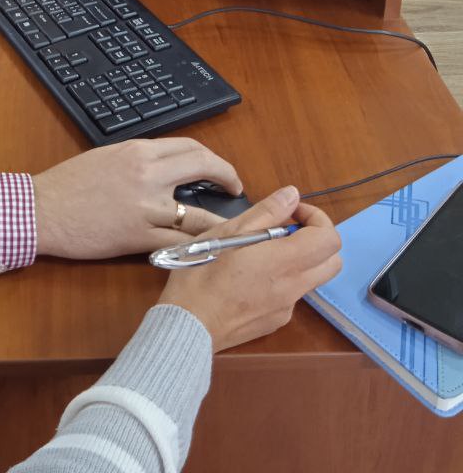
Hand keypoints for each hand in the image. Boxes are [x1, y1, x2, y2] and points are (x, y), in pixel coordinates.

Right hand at [32, 137, 242, 258]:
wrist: (41, 209)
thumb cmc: (66, 184)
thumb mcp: (106, 157)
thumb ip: (137, 160)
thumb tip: (163, 166)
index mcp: (138, 150)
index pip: (191, 147)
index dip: (214, 158)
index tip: (221, 171)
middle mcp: (147, 173)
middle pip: (204, 167)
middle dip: (227, 177)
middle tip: (235, 190)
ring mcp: (145, 207)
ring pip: (200, 213)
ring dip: (220, 222)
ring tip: (232, 229)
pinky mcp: (138, 237)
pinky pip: (178, 244)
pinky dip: (196, 248)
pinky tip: (206, 252)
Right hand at [158, 185, 341, 351]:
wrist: (188, 325)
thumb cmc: (202, 273)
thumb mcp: (227, 232)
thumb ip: (265, 213)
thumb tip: (292, 195)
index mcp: (283, 262)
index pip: (329, 238)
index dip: (316, 218)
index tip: (290, 213)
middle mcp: (293, 287)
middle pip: (333, 261)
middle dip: (316, 239)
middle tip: (284, 229)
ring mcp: (288, 308)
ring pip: (313, 277)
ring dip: (300, 259)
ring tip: (262, 252)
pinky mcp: (277, 321)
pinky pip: (293, 294)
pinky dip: (283, 279)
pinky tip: (250, 278)